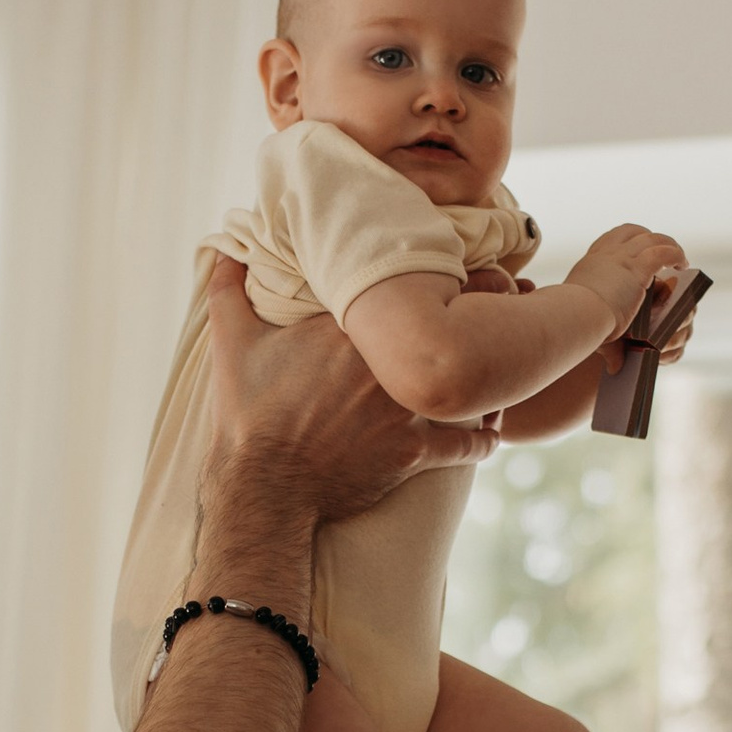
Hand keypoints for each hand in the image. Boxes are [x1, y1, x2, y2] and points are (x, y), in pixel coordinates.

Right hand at [204, 258, 492, 523]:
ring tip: (505, 365)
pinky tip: (491, 435)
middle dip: (489, 312)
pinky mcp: (412, 453)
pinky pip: (467, 445)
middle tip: (504, 307)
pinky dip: (482, 441)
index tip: (458, 272)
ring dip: (492, 375)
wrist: (261, 485)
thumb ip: (229, 287)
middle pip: (461, 325)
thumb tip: (225, 247)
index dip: (450, 271)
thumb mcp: (231, 341)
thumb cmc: (246, 411)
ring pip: (474, 384)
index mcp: (355, 326)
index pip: (422, 282)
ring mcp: (406, 410)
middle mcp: (390, 363)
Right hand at [566, 221, 684, 347]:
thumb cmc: (573, 325)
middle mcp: (605, 255)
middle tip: (662, 248)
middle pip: (631, 231)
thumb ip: (603, 338)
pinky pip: (663, 252)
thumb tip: (615, 367)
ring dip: (668, 244)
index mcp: (590, 263)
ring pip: (652, 238)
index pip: (609, 240)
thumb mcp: (583, 322)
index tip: (635, 248)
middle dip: (649, 236)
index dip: (625, 241)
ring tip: (679, 258)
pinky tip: (682, 263)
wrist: (573, 318)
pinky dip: (675, 254)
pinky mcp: (638, 268)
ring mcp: (622, 258)